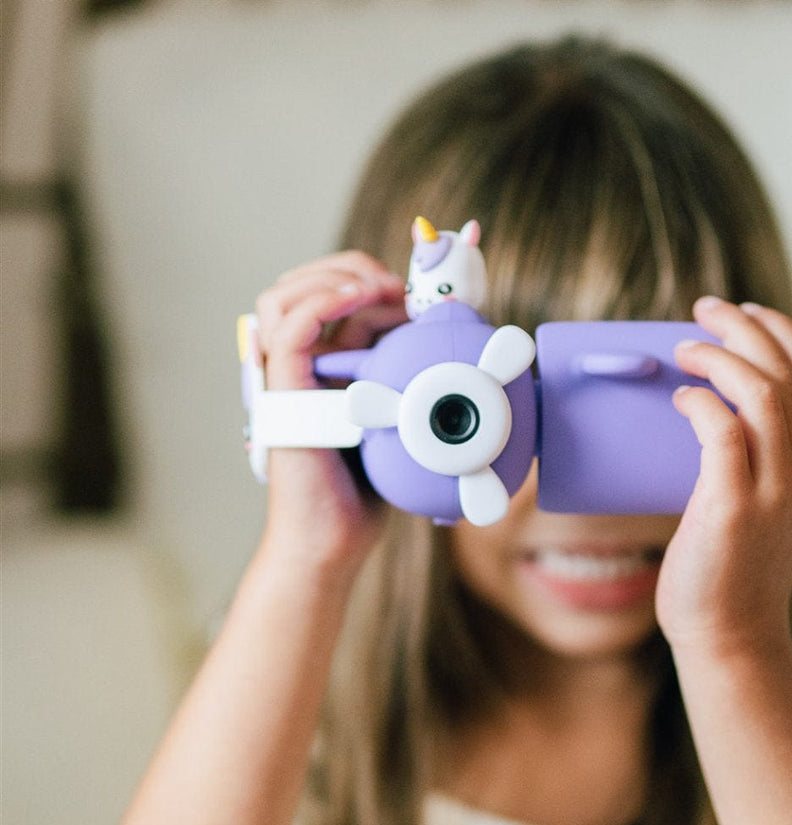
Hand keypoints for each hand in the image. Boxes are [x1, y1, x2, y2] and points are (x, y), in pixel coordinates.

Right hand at [253, 251, 408, 574]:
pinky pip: (289, 327)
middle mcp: (297, 367)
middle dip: (354, 270)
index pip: (332, 300)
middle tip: (400, 290)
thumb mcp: (402, 424)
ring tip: (379, 289)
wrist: (335, 540)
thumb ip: (414, 386)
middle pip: (303, 285)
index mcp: (322, 369)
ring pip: (284, 295)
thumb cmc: (369, 491)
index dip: (371, 281)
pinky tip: (358, 300)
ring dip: (334, 278)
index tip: (417, 295)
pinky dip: (322, 301)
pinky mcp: (282, 392)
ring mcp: (284, 378)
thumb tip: (464, 357)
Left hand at [655, 297, 791, 656]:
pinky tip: (680, 396)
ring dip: (720, 356)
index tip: (750, 311)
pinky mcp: (731, 507)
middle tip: (706, 310)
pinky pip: (721, 430)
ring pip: (759, 393)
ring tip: (686, 347)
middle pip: (786, 375)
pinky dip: (700, 402)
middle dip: (747, 328)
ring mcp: (775, 491)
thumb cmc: (750, 569)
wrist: (730, 633)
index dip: (785, 335)